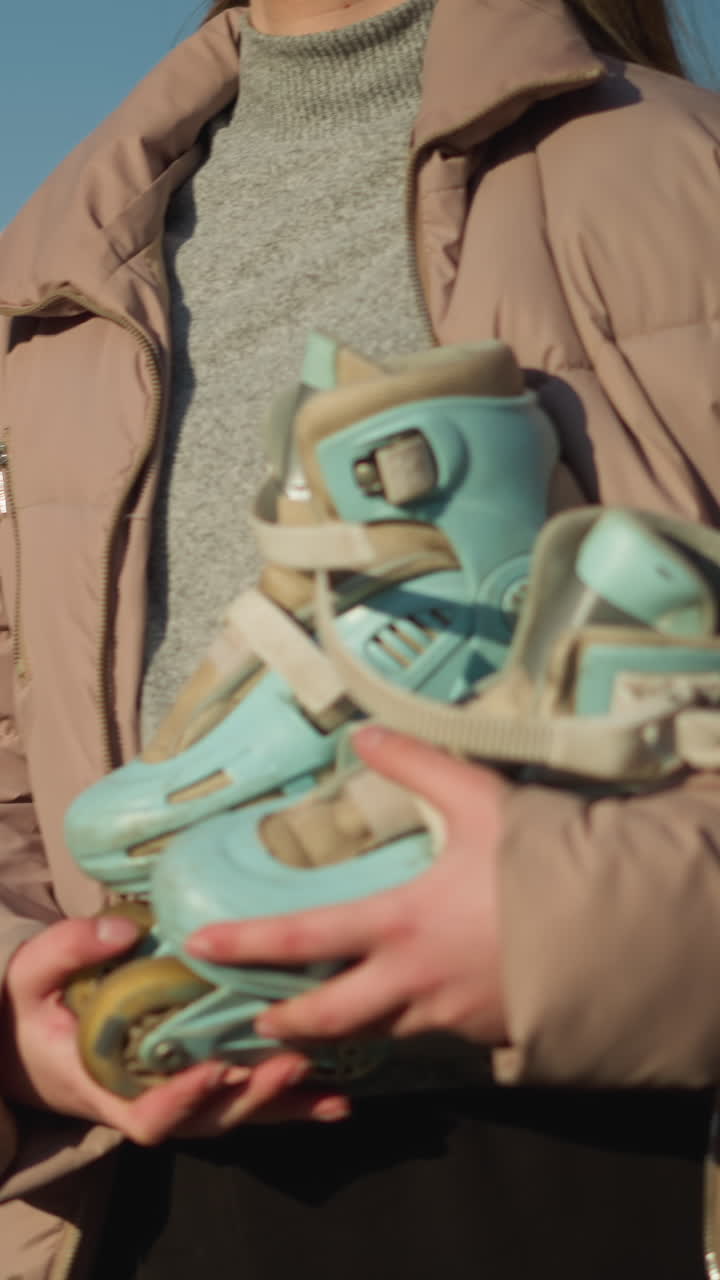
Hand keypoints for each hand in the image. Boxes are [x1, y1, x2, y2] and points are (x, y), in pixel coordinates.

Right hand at [0, 916, 349, 1143]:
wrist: (31, 1042)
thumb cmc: (33, 1007)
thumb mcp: (31, 976)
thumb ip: (68, 950)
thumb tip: (124, 931)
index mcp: (103, 1084)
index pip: (147, 1117)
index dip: (183, 1101)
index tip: (215, 1070)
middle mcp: (146, 1100)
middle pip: (209, 1121)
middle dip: (253, 1097)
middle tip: (294, 1064)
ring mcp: (178, 1094)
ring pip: (237, 1114)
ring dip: (285, 1106)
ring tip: (333, 1090)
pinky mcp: (201, 1079)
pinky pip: (248, 1096)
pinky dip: (293, 1102)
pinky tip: (339, 1096)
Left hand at [188, 727, 509, 1048]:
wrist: (610, 930)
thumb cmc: (534, 863)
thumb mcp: (475, 797)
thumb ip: (415, 762)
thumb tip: (362, 733)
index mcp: (398, 924)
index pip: (303, 941)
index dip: (247, 946)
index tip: (201, 948)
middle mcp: (411, 981)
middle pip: (329, 1018)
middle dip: (285, 1025)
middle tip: (255, 1023)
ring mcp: (447, 1015)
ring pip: (377, 1035)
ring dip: (339, 1034)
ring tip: (317, 1027)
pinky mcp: (481, 1032)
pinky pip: (428, 1037)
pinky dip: (401, 1030)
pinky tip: (405, 1014)